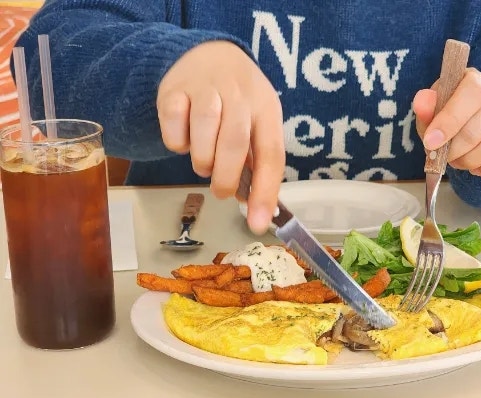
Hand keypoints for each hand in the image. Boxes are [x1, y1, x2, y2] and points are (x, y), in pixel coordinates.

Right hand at [157, 41, 284, 233]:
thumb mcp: (257, 121)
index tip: (258, 224)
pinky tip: (185, 137)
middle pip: (234, 144)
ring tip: (204, 162)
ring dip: (202, 161)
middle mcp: (239, 94)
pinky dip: (178, 144)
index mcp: (266, 107)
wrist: (207, 53)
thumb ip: (255, 160)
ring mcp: (205, 89)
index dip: (265, 192)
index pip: (271, 154)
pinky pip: (173, 128)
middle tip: (221, 190)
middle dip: (226, 178)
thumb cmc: (238, 99)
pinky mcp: (174, 90)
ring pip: (203, 135)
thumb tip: (251, 204)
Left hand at [413, 68, 480, 176]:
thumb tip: (422, 103)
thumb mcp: (431, 112)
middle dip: (455, 150)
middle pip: (479, 126)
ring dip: (473, 160)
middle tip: (444, 156)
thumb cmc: (446, 117)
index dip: (450, 121)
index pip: (471, 95)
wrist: (472, 123)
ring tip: (459, 161)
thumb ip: (425, 109)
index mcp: (473, 81)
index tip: (431, 143)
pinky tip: (477, 167)